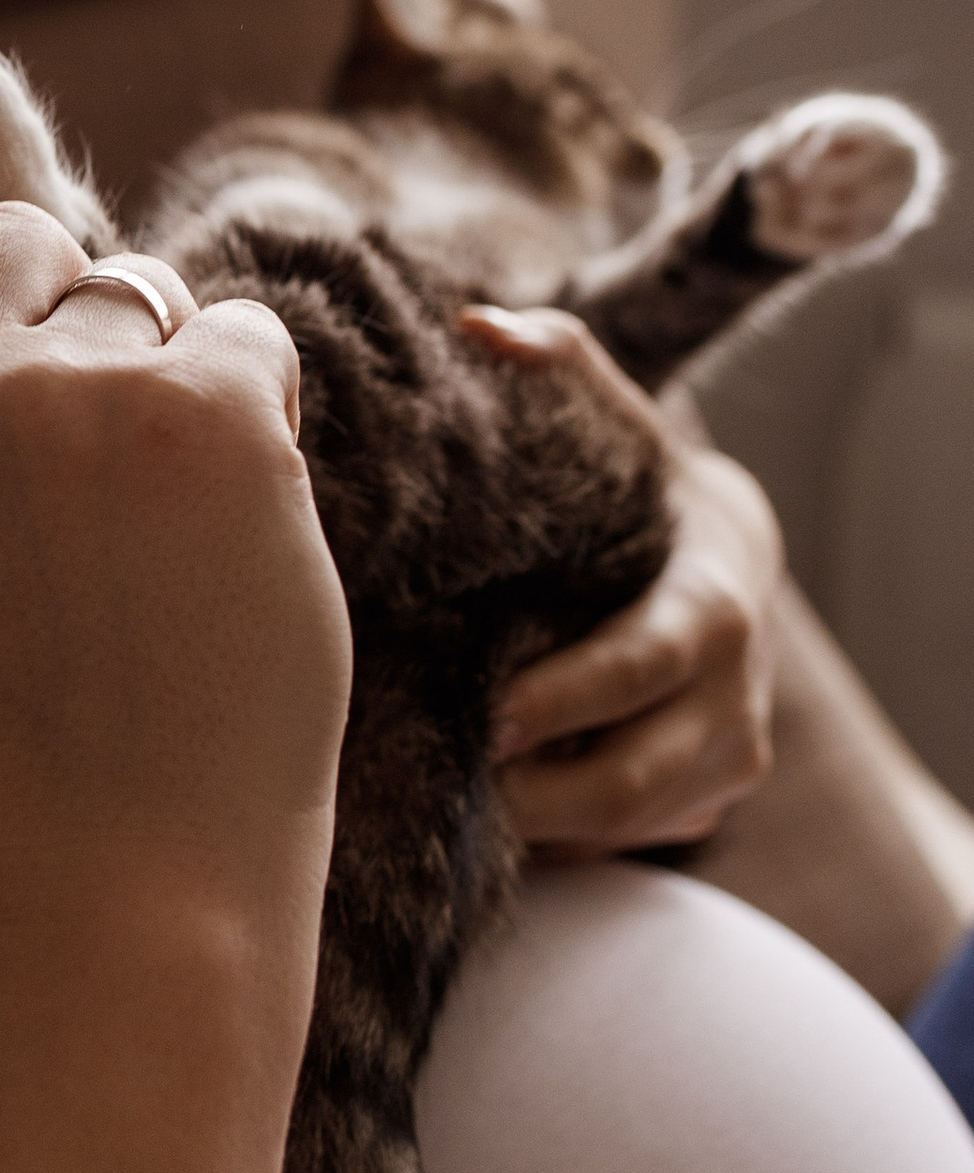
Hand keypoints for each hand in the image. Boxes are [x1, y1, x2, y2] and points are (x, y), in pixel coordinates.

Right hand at [0, 143, 349, 942]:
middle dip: (69, 303)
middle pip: (12, 245)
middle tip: (112, 435)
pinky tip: (245, 529)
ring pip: (140, 292)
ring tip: (172, 533)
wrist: (103, 905)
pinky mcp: (208, 414)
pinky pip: (249, 344)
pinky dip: (259, 419)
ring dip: (167, 372)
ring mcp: (69, 394)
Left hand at [462, 308, 781, 850]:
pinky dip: (552, 837)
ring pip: (620, 827)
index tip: (487, 713)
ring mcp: (723, 766)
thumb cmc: (638, 482)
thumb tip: (480, 326)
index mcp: (712, 604)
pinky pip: (616, 847)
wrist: (721, 556)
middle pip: (631, 779)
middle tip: (438, 774)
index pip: (644, 664)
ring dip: (532, 821)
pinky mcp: (699, 809)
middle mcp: (733, 699)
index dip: (565, 697)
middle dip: (532, 788)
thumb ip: (556, 359)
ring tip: (444, 795)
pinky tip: (483, 806)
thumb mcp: (613, 416)